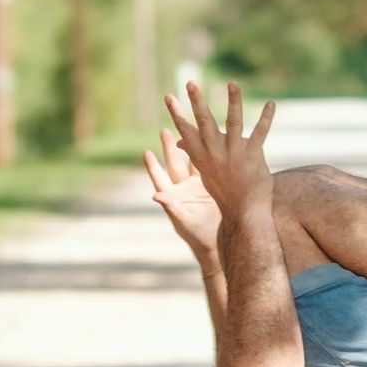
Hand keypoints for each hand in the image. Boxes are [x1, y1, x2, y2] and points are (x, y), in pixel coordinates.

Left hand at [143, 124, 222, 257]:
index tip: (146, 152)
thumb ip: (171, 208)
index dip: (153, 166)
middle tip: (164, 130)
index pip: (160, 178)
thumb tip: (156, 195)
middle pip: (174, 163)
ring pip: (192, 160)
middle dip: (169, 147)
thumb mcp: (184, 222)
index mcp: (173, 197)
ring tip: (187, 127)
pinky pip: (209, 164)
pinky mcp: (213, 183)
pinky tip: (210, 139)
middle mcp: (184, 188)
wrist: (220, 239)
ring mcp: (198, 184)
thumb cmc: (197, 236)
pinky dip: (208, 152)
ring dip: (189, 145)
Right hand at [162, 79, 276, 222]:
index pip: (186, 130)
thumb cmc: (223, 189)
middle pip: (204, 122)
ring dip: (233, 101)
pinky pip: (260, 132)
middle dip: (197, 101)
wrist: (243, 212)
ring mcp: (234, 153)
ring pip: (233, 122)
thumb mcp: (204, 171)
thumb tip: (180, 139)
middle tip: (191, 82)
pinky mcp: (252, 155)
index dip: (177, 113)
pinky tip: (271, 103)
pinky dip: (266, 117)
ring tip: (233, 84)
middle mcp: (215, 152)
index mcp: (201, 156)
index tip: (169, 96)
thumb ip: (194, 151)